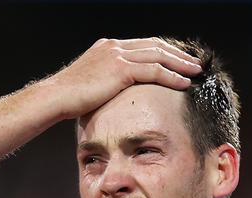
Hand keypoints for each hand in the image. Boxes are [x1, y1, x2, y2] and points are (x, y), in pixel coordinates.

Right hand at [46, 37, 202, 119]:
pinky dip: (171, 77)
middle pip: (155, 46)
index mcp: (108, 48)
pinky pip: (154, 71)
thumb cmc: (69, 98)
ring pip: (158, 56)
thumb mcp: (91, 84)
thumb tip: (117, 94)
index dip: (163, 52)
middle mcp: (115, 47)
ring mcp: (117, 55)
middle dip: (177, 54)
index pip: (143, 45)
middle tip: (194, 63)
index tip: (178, 60)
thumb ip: (107, 81)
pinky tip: (184, 83)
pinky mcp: (120, 69)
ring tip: (195, 71)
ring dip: (180, 63)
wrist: (56, 97)